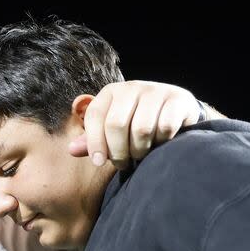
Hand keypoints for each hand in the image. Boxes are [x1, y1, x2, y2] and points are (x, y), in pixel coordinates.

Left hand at [69, 80, 203, 168]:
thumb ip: (92, 141)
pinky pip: (165, 128)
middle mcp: (132, 87)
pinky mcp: (178, 99)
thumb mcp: (111, 131)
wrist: (176, 111)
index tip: (98, 162)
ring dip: (139, 150)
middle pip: (116, 124)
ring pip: (141, 129)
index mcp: (110, 92)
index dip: (94, 142)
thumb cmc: (136, 124)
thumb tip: (71, 150)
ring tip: (140, 155)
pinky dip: (161, 142)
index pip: (95, 116)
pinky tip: (159, 144)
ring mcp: (156, 90)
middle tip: (123, 163)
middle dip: (118, 151)